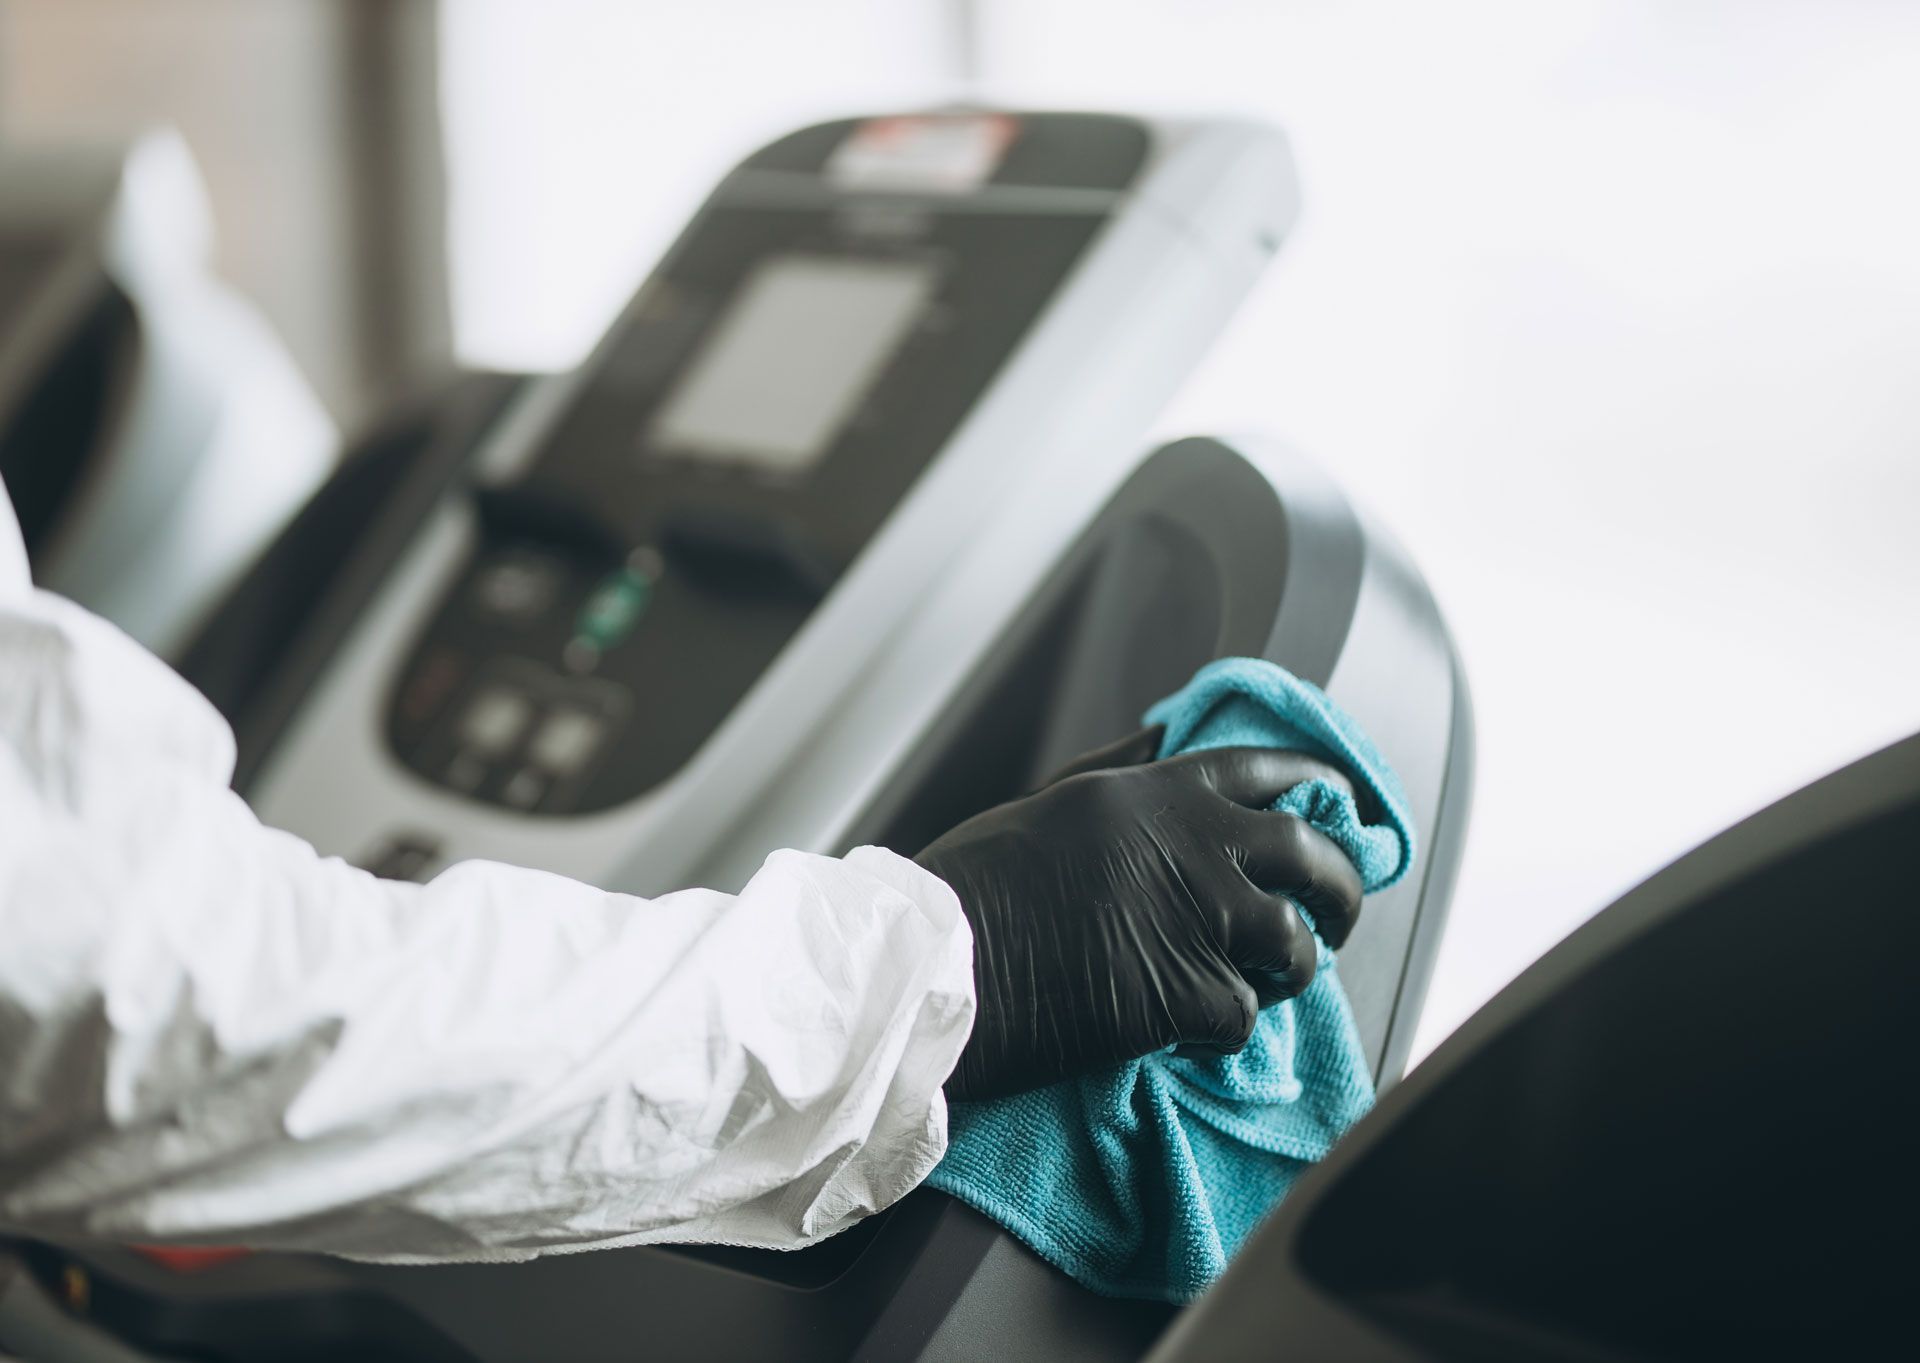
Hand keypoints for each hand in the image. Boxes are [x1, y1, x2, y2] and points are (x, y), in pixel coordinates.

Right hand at [917, 728, 1364, 1100]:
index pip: (1269, 769)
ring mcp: (1194, 917)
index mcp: (1154, 791)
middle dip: (1342, 888)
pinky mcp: (1184, 994)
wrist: (934, 966)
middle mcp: (1190, 843)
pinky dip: (1226, 1032)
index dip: (1321, 785)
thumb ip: (1122, 773)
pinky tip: (1192, 1033)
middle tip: (1338, 918)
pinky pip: (1246, 1018)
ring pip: (1294, 945)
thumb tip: (1169, 735)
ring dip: (1288, 972)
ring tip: (1264, 987)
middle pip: (1311, 854)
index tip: (1345, 805)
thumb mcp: (1051, 802)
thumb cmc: (973, 886)